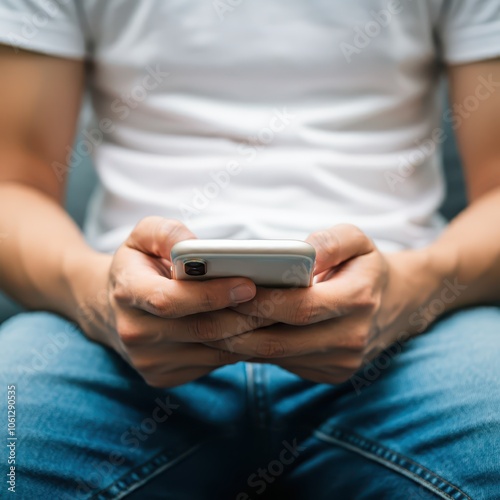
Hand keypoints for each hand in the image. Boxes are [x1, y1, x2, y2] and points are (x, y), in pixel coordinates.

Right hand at [71, 217, 272, 387]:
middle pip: (201, 329)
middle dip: (245, 315)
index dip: (212, 294)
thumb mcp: (142, 236)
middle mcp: (135, 333)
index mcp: (127, 292)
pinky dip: (238, 347)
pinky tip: (253, 328)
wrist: (110, 308)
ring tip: (276, 312)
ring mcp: (149, 361)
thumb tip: (196, 247)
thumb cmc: (137, 264)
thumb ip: (166, 232)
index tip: (249, 283)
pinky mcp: (163, 377)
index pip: (171, 300)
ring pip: (213, 350)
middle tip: (280, 299)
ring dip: (248, 333)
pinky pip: (212, 363)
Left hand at [206, 224, 431, 383]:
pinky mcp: (332, 375)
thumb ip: (331, 240)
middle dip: (237, 326)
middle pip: (281, 339)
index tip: (227, 288)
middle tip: (203, 310)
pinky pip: (284, 364)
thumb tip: (301, 252)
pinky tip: (235, 333)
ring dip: (239, 342)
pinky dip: (256, 350)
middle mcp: (351, 339)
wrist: (399, 304)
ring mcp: (342, 363)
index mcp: (359, 300)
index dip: (261, 300)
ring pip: (277, 356)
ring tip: (209, 322)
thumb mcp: (358, 239)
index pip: (300, 306)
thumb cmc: (368, 265)